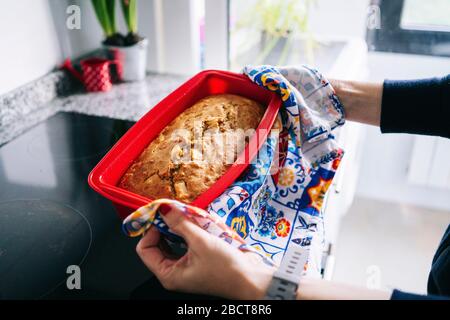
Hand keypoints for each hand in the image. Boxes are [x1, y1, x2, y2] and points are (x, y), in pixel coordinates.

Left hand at [136, 203, 274, 298]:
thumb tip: (164, 209)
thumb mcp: (201, 242)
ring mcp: (187, 265)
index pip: (145, 249)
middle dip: (166, 226)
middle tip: (174, 211)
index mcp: (168, 274)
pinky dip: (191, 230)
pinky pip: (187, 242)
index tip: (160, 215)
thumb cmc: (227, 269)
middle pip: (159, 244)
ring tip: (188, 216)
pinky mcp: (198, 259)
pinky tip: (199, 222)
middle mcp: (175, 272)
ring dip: (179, 226)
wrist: (252, 279)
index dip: (150, 230)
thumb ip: (181, 223)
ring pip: (174, 241)